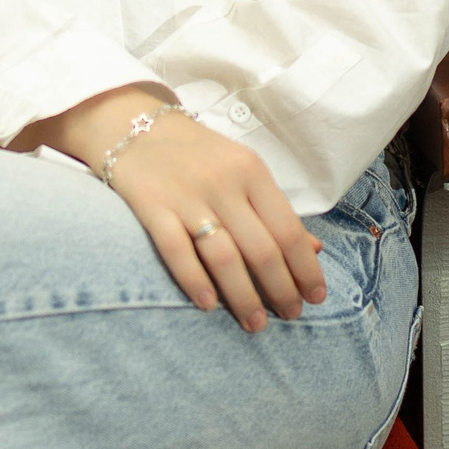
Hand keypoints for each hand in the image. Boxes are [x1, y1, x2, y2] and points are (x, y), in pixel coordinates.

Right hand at [23, 89, 326, 331]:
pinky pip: (177, 251)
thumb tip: (314, 249)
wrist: (132, 124)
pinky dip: (195, 280)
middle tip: (290, 316)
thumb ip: (274, 211)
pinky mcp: (151, 207)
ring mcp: (187, 196)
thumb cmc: (197, 155)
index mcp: (252, 172)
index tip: (316, 297)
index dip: (305, 268)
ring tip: (256, 324)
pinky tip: (209, 305)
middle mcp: (224, 184)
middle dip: (280, 289)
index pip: (288, 229)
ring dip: (244, 296)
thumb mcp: (243, 171)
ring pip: (224, 256)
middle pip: (261, 247)